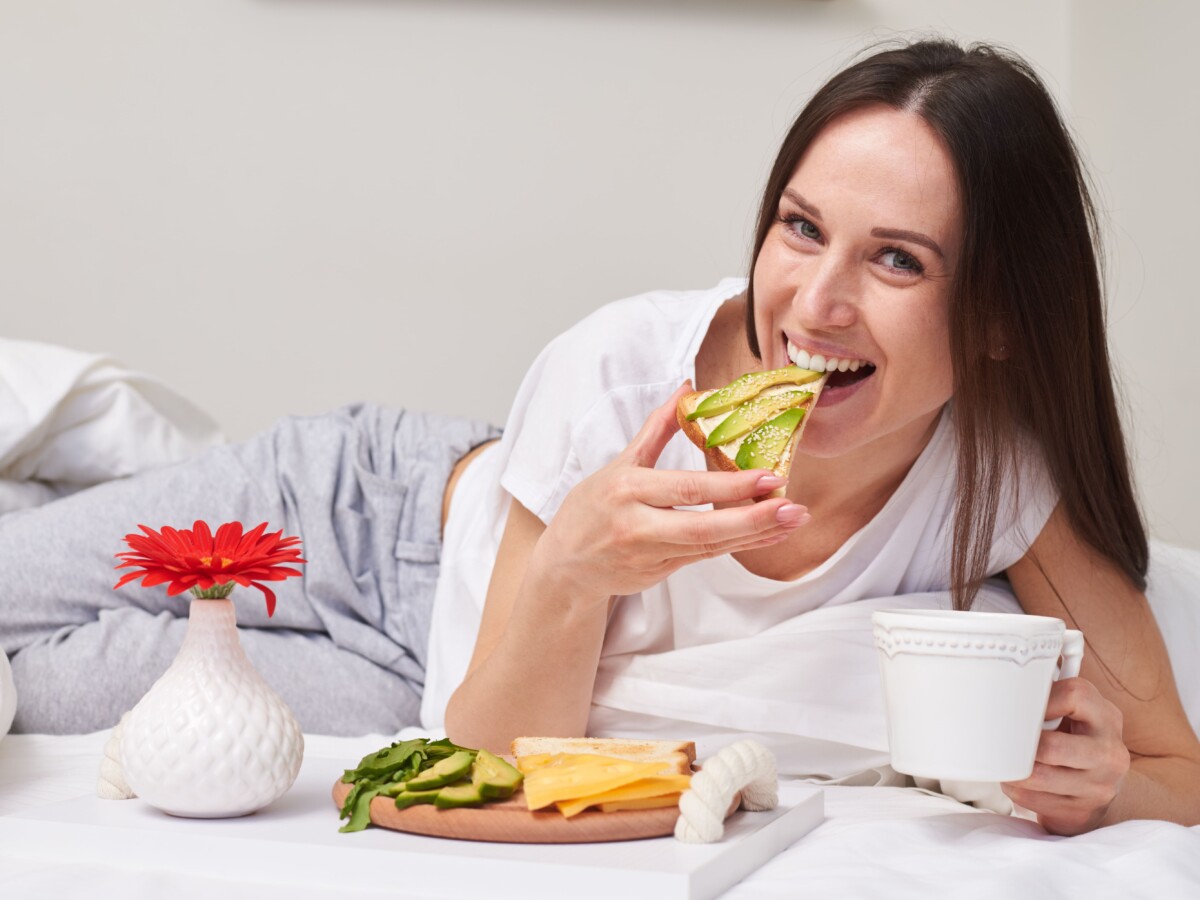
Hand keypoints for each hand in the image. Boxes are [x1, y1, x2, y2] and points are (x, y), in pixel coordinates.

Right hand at [529, 382, 809, 602]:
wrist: (565, 565)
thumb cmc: (592, 508)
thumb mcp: (619, 464)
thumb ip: (655, 430)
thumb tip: (685, 389)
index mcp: (626, 490)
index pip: (686, 489)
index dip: (730, 487)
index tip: (769, 477)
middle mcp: (637, 526)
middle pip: (702, 526)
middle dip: (753, 518)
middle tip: (792, 506)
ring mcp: (649, 555)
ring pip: (711, 546)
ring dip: (757, 533)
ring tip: (794, 519)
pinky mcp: (660, 574)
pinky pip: (707, 557)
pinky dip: (741, 545)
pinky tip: (769, 534)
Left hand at [1001, 676, 1129, 834]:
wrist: (1098, 785)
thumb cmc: (1074, 739)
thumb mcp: (1074, 713)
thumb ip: (1051, 698)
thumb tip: (1004, 686)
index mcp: (1106, 716)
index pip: (1074, 695)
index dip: (1039, 700)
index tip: (1020, 707)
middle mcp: (1110, 751)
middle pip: (1053, 746)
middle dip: (1021, 745)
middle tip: (1005, 740)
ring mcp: (1099, 785)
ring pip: (1038, 777)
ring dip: (1013, 769)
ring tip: (1006, 762)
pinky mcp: (1083, 811)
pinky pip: (1034, 799)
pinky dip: (1016, 789)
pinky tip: (1017, 781)